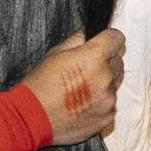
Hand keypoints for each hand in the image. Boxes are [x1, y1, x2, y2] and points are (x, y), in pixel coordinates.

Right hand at [22, 29, 124, 145]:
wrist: (32, 118)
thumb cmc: (40, 85)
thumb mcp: (54, 53)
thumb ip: (77, 39)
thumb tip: (90, 31)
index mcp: (94, 56)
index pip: (117, 38)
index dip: (108, 39)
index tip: (102, 43)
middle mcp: (106, 77)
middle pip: (118, 61)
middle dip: (106, 61)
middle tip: (85, 69)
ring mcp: (109, 99)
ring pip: (115, 83)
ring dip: (104, 83)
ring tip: (80, 89)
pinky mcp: (108, 116)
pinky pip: (111, 103)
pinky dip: (100, 102)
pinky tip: (82, 104)